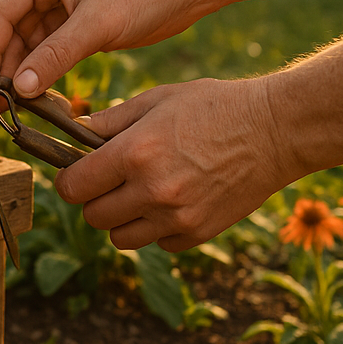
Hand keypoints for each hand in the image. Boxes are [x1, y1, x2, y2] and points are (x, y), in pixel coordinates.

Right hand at [0, 0, 198, 96]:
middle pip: (7, 31)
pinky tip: (40, 97)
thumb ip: (56, 55)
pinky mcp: (72, 26)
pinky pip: (46, 53)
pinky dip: (42, 74)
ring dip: (21, 74)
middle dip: (3, 67)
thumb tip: (19, 89)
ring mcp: (56, 7)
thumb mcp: (99, 24)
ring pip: (25, 46)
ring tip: (18, 107)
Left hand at [54, 76, 297, 250]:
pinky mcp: (199, 233)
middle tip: (108, 181)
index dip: (68, 180)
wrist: (275, 130)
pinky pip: (158, 244)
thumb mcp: (156, 99)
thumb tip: (76, 132)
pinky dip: (156, 229)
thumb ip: (111, 120)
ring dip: (121, 219)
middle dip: (93, 199)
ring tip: (138, 193)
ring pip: (120, 238)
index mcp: (134, 153)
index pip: (73, 187)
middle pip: (93, 216)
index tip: (75, 173)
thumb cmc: (213, 106)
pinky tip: (171, 201)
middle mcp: (152, 190)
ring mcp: (177, 217)